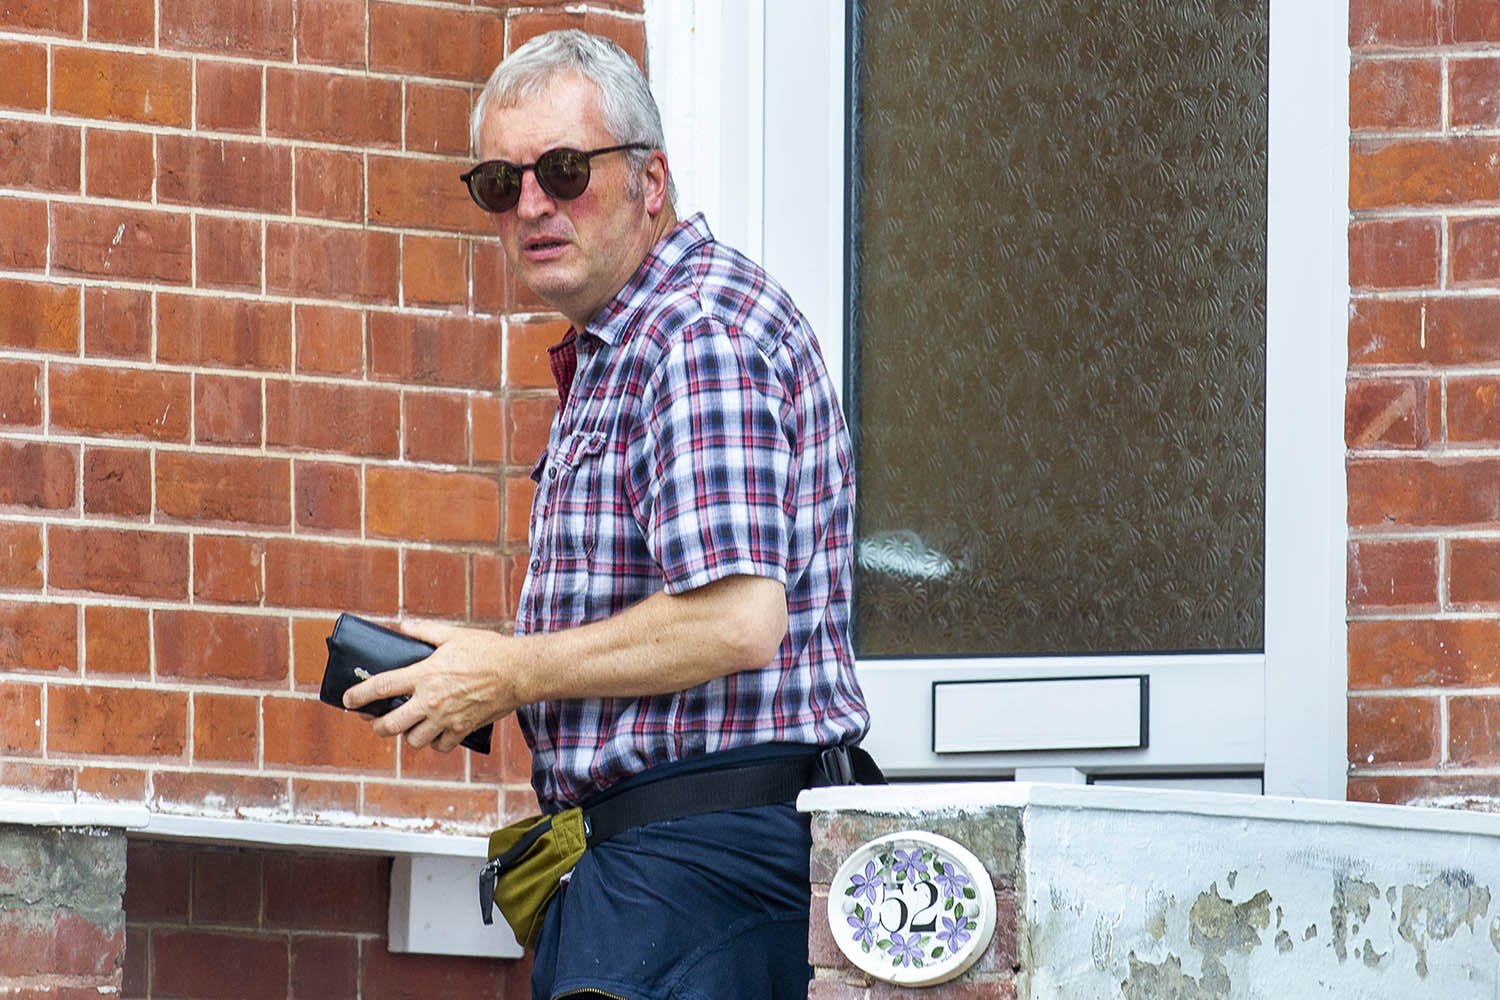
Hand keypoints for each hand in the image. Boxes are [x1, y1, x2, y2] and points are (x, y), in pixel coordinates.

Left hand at [342, 620, 522, 752]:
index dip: (359, 695)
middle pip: (390, 724)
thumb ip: (425, 632)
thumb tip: (404, 627)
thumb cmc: (487, 650)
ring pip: (413, 740)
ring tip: (409, 727)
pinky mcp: (462, 729)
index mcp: (424, 674)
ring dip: (407, 735)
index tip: (347, 700)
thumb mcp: (453, 635)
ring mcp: (446, 718)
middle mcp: (431, 700)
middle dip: (377, 725)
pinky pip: (440, 746)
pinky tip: (436, 733)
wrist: (518, 672)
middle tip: (377, 722)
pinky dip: (435, 743)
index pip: (381, 687)